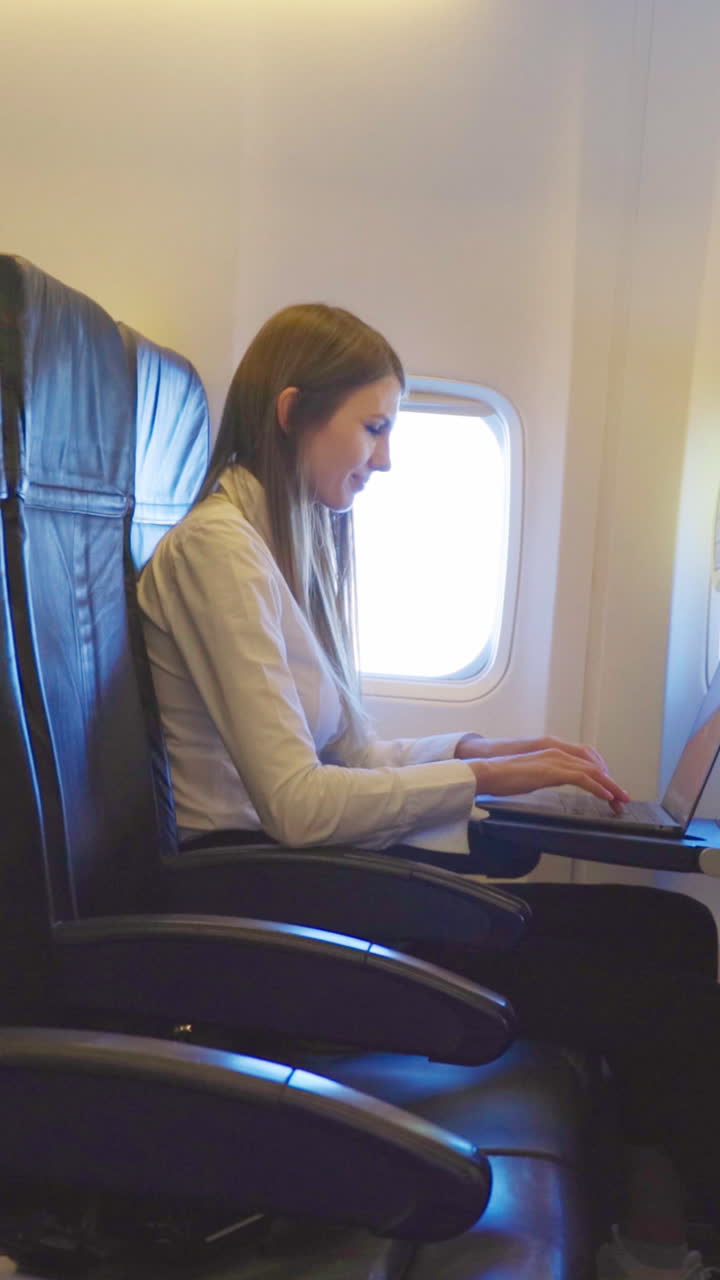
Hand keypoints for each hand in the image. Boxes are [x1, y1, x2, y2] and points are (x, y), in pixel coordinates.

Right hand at [466, 747, 629, 811]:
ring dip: (610, 786)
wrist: (489, 772)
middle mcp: (558, 752)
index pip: (586, 762)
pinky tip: (606, 796)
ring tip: (620, 799)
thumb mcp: (532, 775)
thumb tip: (552, 781)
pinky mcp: (552, 771)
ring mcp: (556, 760)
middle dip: (611, 782)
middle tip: (623, 797)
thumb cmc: (505, 777)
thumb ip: (545, 775)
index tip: (611, 790)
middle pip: (594, 766)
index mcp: (553, 752)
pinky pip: (582, 779)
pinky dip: (597, 787)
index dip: (602, 776)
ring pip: (592, 772)